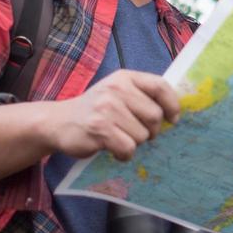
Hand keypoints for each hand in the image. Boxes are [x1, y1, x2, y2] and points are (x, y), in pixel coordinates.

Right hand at [43, 69, 181, 160]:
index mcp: (124, 78)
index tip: (173, 119)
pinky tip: (113, 149)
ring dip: (134, 143)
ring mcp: (107, 108)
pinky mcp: (99, 129)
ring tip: (118, 138)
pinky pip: (128, 148)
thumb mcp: (117, 93)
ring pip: (142, 135)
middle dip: (151, 130)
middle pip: (155, 116)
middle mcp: (116, 89)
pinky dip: (124, 154)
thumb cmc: (95, 110)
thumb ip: (141, 96)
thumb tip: (174, 112)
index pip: (160, 86)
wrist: (57, 121)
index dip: (172, 104)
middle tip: (136, 133)